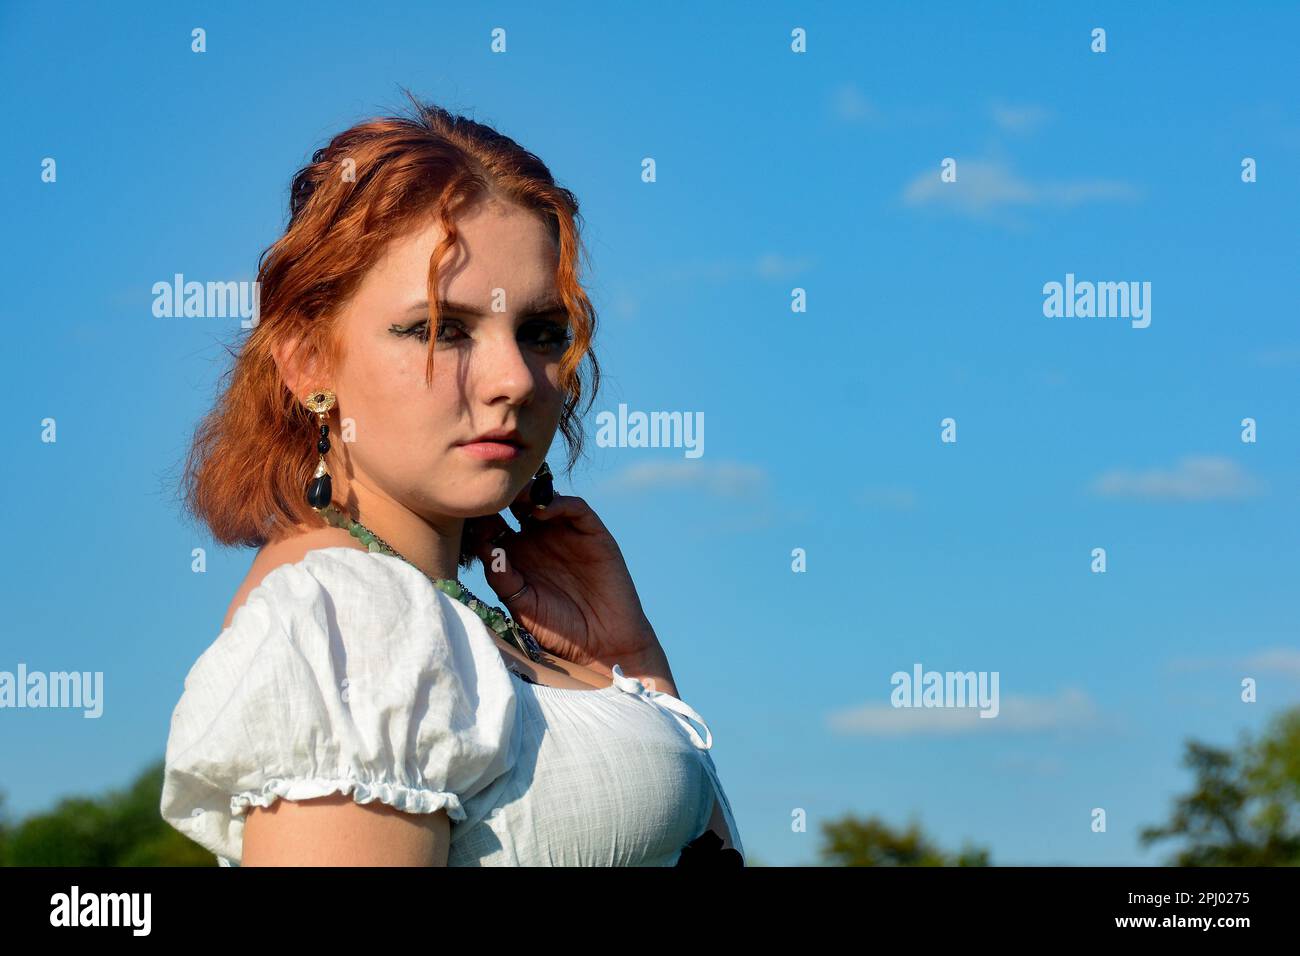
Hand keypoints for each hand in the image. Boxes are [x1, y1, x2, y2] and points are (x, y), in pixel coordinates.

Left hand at [464, 481, 661, 671]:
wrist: (602, 644)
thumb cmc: (558, 630)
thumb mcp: (521, 605)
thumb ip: (502, 578)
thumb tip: (484, 547)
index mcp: (516, 556)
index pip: (494, 526)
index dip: (482, 518)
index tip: (470, 518)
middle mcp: (539, 540)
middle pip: (516, 505)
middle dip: (504, 497)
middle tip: (492, 496)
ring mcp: (565, 534)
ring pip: (544, 500)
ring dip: (529, 493)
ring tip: (515, 497)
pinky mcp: (592, 533)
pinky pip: (575, 508)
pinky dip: (558, 502)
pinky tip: (541, 511)